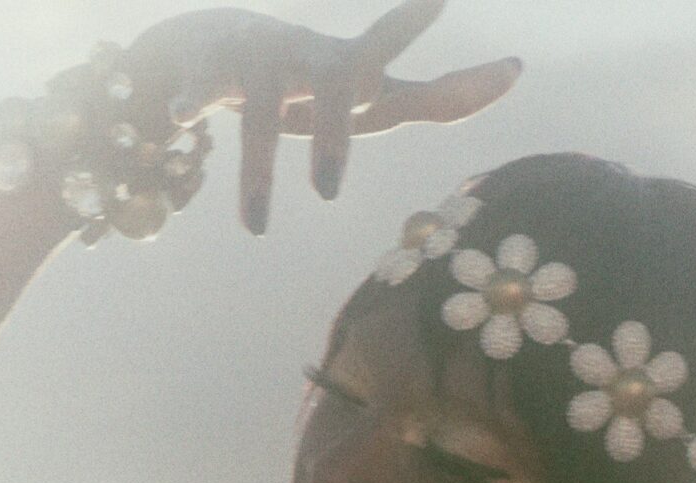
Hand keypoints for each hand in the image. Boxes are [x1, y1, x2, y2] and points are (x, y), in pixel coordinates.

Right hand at [124, 1, 520, 233]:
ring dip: (259, 171)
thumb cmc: (305, 78)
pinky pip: (199, 88)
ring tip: (258, 228)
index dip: (456, 85)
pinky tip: (181, 118)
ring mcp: (259, 56)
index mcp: (352, 70)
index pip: (413, 85)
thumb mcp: (369, 94)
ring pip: (259, 117)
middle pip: (337, 88)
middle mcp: (311, 56)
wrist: (207, 41)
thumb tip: (509, 74)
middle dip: (334, 136)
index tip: (514, 70)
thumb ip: (435, 95)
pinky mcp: (206, 62)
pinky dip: (190, 102)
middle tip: (329, 195)